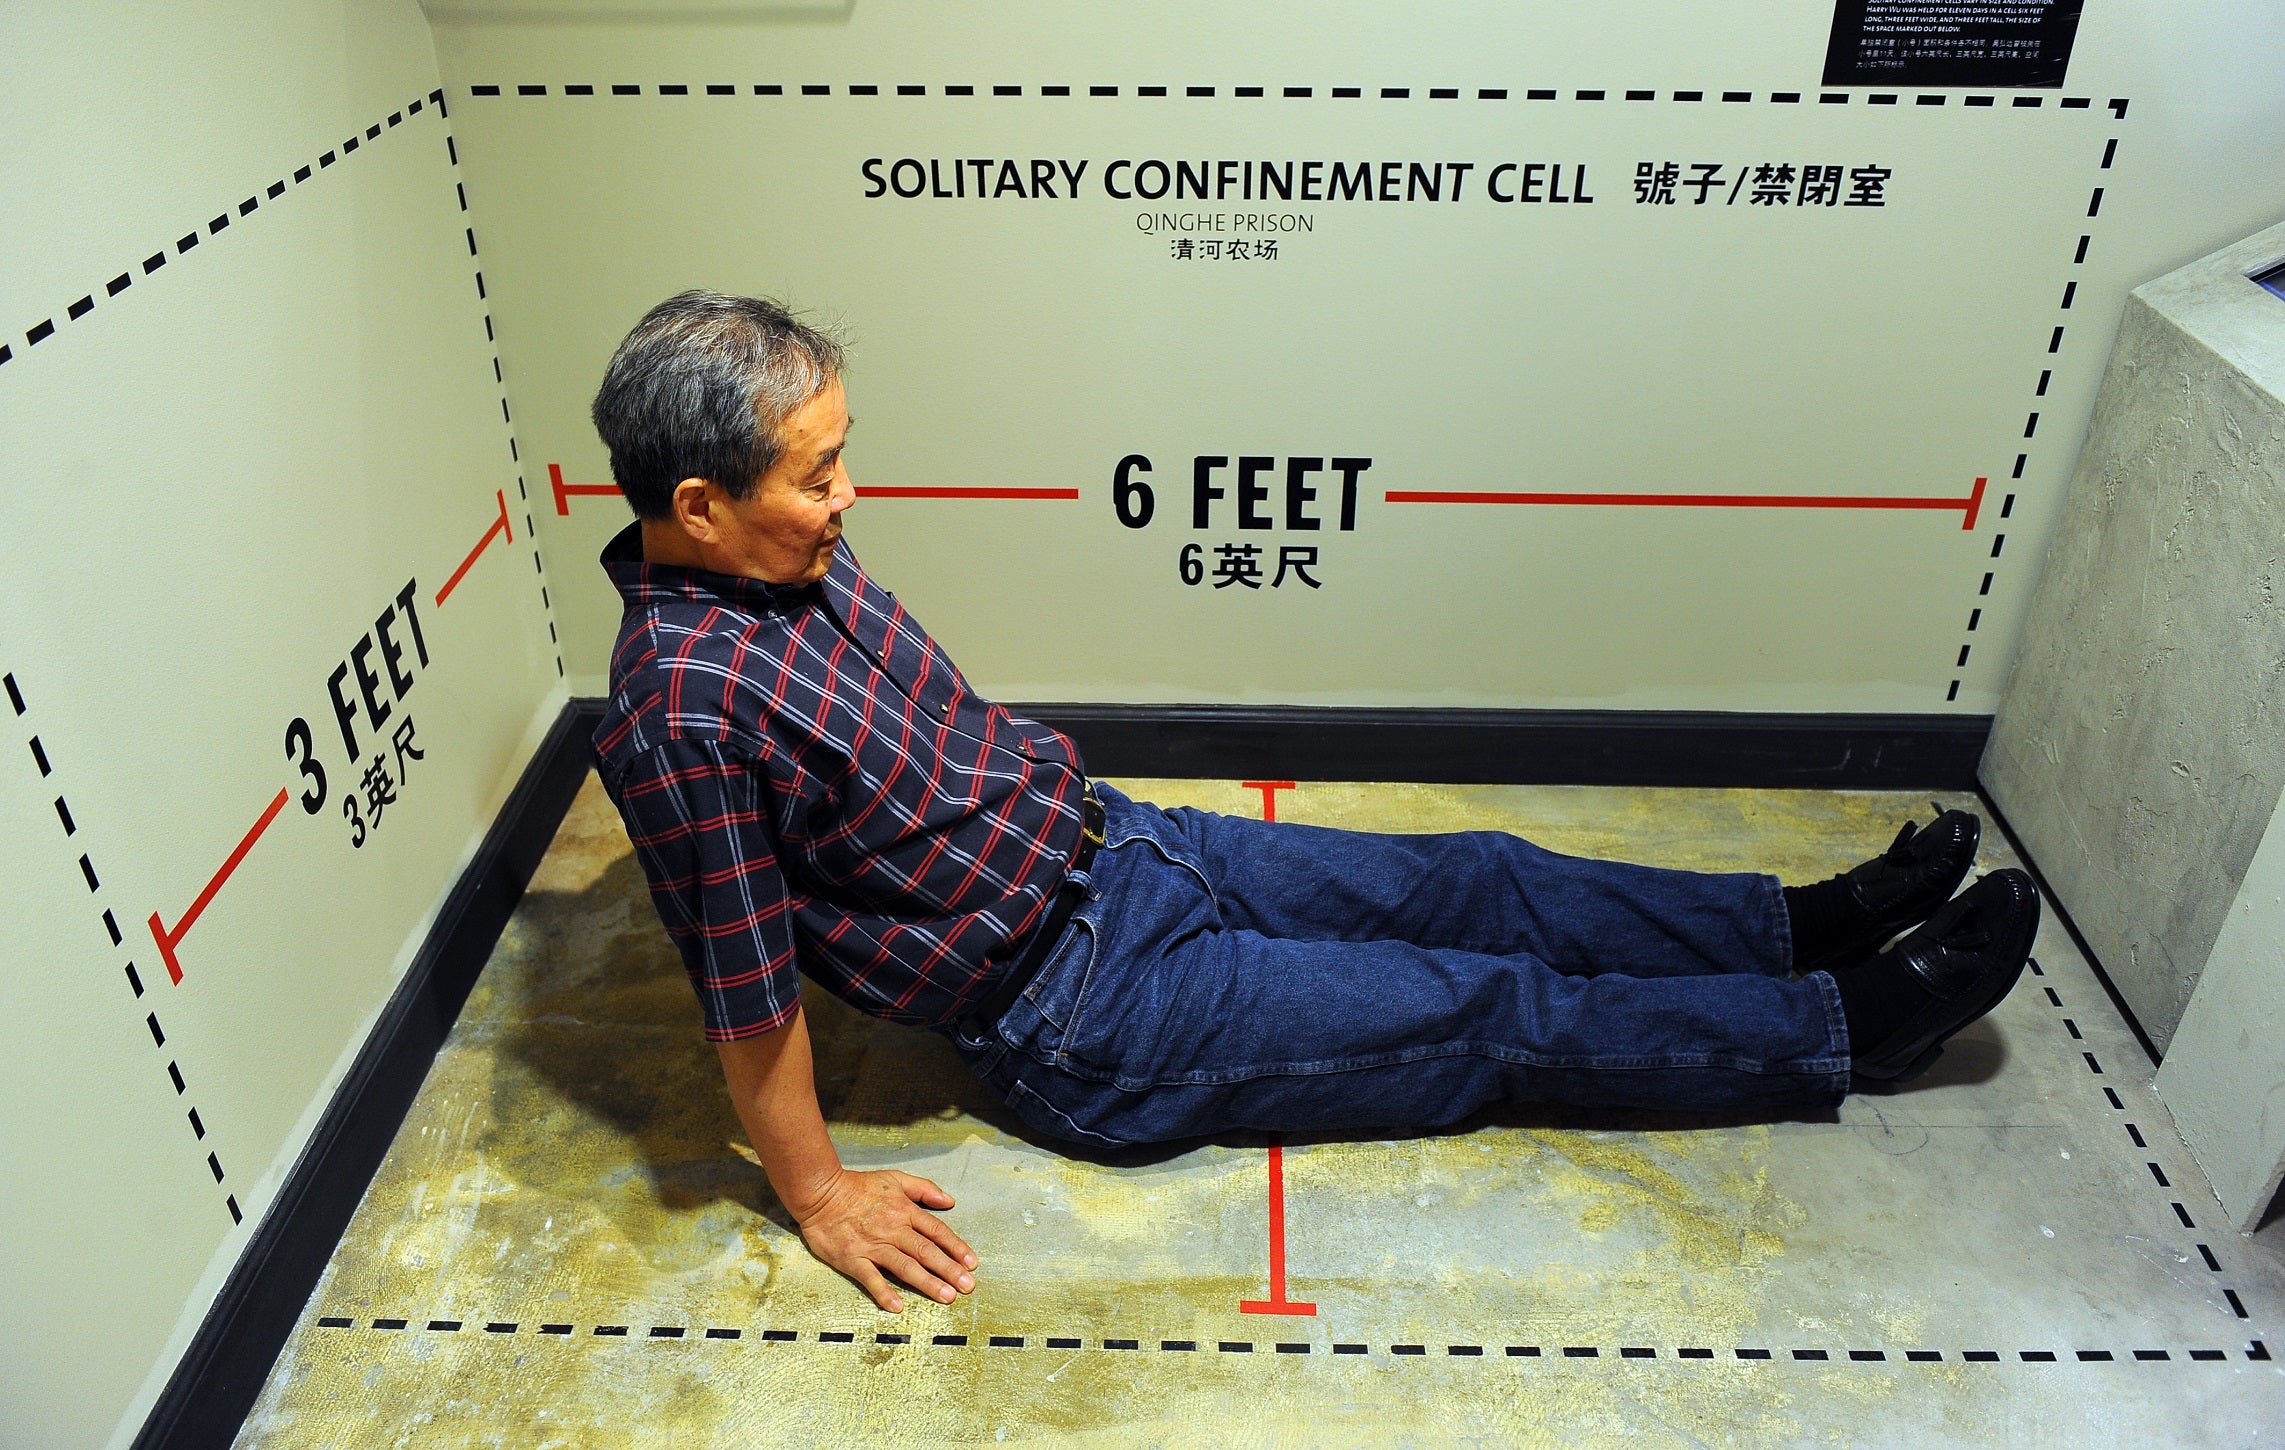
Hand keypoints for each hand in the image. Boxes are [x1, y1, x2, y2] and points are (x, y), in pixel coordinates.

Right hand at [793, 1168, 978, 1312]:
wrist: (820, 1193)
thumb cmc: (858, 1186)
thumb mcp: (895, 1179)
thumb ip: (924, 1189)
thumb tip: (949, 1200)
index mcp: (905, 1211)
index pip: (937, 1231)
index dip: (956, 1247)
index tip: (972, 1263)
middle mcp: (893, 1230)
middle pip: (926, 1251)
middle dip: (949, 1269)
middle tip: (968, 1287)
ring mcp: (873, 1246)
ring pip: (905, 1266)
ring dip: (927, 1283)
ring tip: (946, 1297)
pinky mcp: (853, 1259)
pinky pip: (870, 1279)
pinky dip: (883, 1293)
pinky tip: (897, 1307)